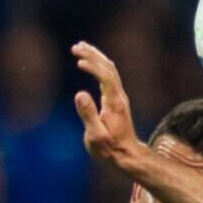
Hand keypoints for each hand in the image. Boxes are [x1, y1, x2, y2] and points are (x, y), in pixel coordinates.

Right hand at [70, 42, 141, 170]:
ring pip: (109, 69)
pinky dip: (98, 65)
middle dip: (92, 54)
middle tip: (76, 46)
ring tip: (80, 47)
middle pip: (108, 67)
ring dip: (95, 57)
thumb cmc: (110, 149)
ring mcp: (119, 97)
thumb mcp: (96, 135)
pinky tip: (90, 63)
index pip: (105, 76)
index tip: (78, 61)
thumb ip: (88, 114)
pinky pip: (108, 76)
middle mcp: (119, 96)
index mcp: (114, 102)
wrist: (126, 156)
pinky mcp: (116, 100)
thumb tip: (80, 93)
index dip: (93, 66)